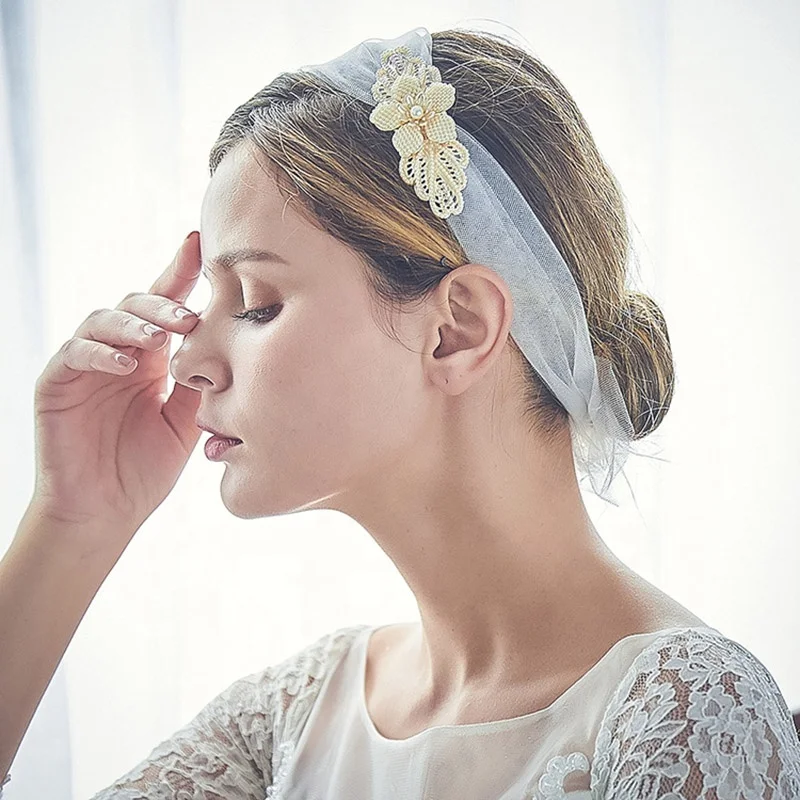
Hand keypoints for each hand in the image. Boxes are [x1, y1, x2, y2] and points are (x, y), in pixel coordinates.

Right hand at [29, 232, 203, 545]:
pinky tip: (129, 363)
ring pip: (104, 319)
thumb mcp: (186, 422)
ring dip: (134, 323)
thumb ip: (200, 382)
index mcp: (152, 357)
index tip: (203, 244)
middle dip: (164, 303)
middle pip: (137, 304)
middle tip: (189, 317)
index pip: (166, 307)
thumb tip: (232, 342)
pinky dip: (101, 352)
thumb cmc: (146, 467)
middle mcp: (119, 352)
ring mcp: (86, 364)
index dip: (181, 273)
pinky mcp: (56, 382)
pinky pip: (75, 353)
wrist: (105, 512)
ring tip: (161, 336)